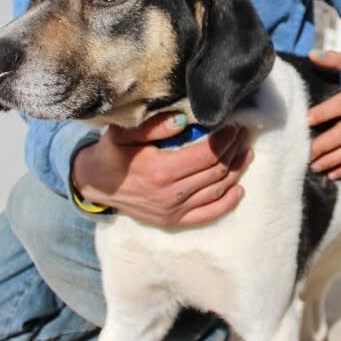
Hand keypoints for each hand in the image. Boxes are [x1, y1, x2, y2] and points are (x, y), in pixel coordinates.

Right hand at [71, 114, 252, 226]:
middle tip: (242, 135)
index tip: (234, 126)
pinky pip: (208, 214)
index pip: (207, 154)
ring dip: (236, 172)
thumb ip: (154, 126)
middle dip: (233, 151)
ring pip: (217, 191)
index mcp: (161, 170)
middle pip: (216, 171)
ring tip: (245, 154)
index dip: (225, 140)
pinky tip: (239, 189)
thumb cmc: (112, 154)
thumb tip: (184, 120)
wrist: (95, 184)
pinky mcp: (174, 220)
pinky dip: (227, 202)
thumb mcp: (124, 133)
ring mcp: (174, 210)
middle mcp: (171, 194)